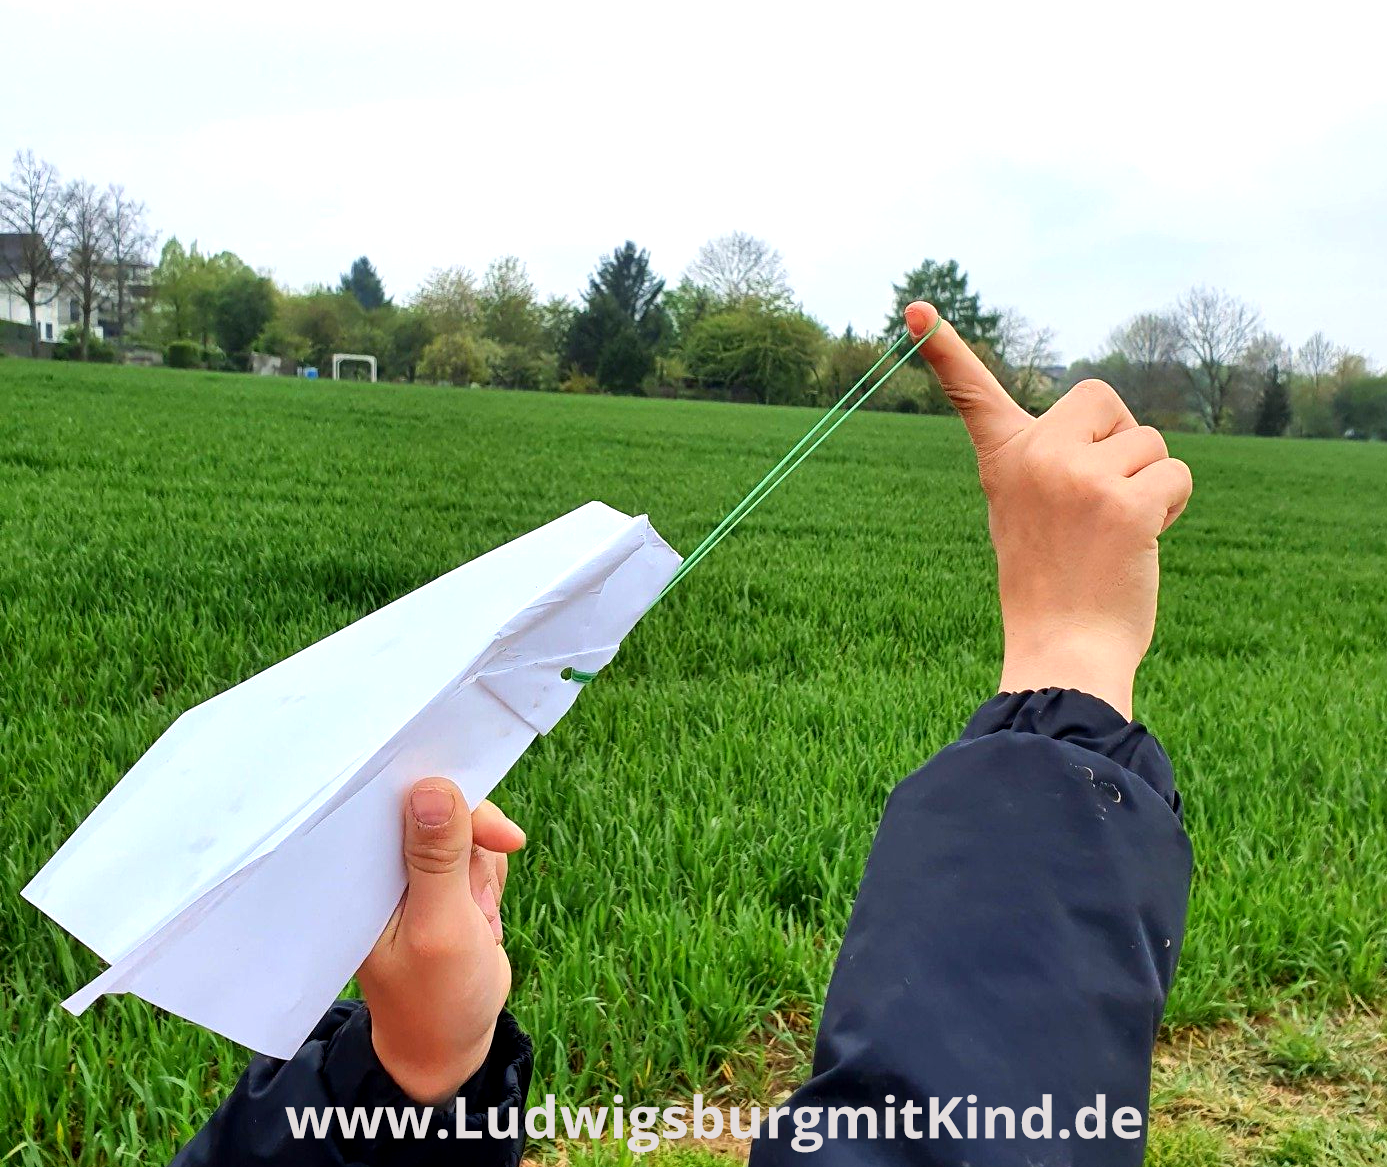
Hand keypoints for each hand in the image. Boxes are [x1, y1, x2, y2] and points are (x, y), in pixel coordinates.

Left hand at [358, 780, 525, 1104]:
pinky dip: (490, 879)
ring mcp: (409, 872)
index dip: (441, 797)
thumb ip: (438, 859)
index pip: (389, 804)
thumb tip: (433, 787)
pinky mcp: (437, 880)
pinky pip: (476, 851)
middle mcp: (377, 866)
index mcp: (356, 875)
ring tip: (479, 921)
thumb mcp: (441, 927)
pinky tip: (483, 918)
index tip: (490, 828)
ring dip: (484, 870)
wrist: (454, 1042)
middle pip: (436, 808)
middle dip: (475, 844)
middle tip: (492, 883)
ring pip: (463, 829)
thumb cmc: (436, 997)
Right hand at [906, 301, 1191, 718]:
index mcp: (1003, 459)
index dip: (944, 349)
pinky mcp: (1123, 501)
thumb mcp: (1026, 509)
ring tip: (1112, 533)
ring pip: (1148, 441)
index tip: (917, 309)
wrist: (1063, 648)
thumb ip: (1053, 459)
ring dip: (1146, 483)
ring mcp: (1077, 476)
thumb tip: (1110, 420)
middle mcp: (1034, 457)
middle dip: (1118, 441)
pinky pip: (1175, 474)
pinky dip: (1171, 508)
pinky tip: (1138, 543)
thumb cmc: (1051, 583)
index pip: (971, 393)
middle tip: (1095, 502)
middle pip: (1102, 400)